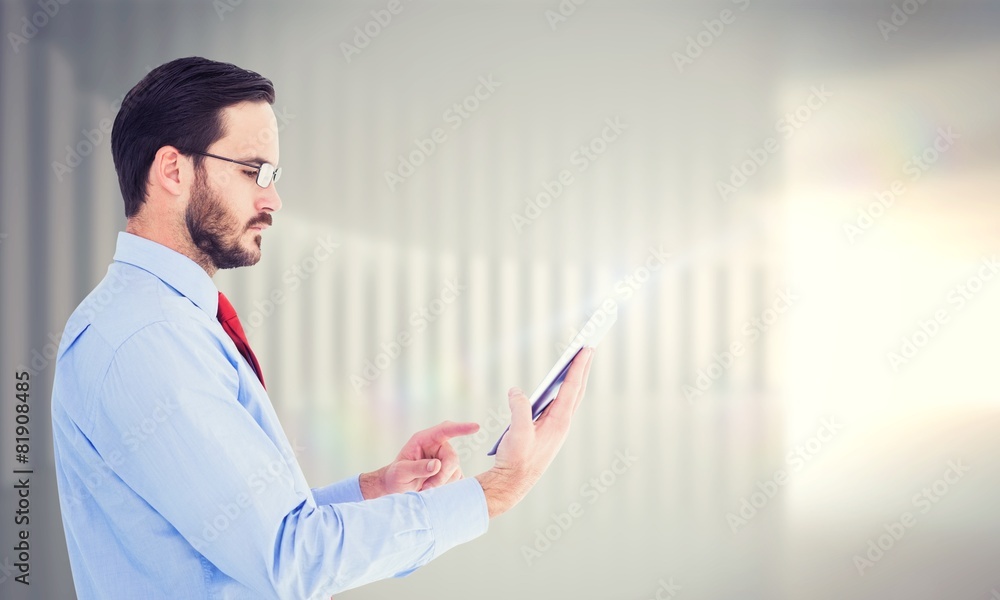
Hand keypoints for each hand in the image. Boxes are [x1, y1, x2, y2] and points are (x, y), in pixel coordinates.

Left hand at [360, 420, 480, 499]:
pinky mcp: (450, 472)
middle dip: (442, 475)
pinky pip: (457, 480)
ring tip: (425, 488)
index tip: (475, 427)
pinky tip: (434, 489)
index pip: (445, 430)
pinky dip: (446, 487)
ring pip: (455, 471)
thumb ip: (417, 467)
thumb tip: (437, 465)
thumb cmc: (395, 476)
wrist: (396, 487)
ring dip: (441, 483)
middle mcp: (437, 447)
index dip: (461, 428)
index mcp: (425, 439)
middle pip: (452, 458)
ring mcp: (445, 459)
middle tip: (427, 487)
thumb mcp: (400, 472)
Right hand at [475, 347, 593, 517]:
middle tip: (589, 347)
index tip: (587, 348)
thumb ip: (518, 409)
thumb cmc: (516, 460)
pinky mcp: (547, 430)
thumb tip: (516, 391)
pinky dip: (562, 389)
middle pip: (576, 390)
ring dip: (574, 378)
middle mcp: (561, 423)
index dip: (579, 366)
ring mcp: (556, 427)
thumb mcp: (516, 433)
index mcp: (558, 422)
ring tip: (577, 360)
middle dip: (582, 368)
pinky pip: (559, 404)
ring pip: (569, 397)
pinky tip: (557, 384)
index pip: (572, 388)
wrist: (513, 483)